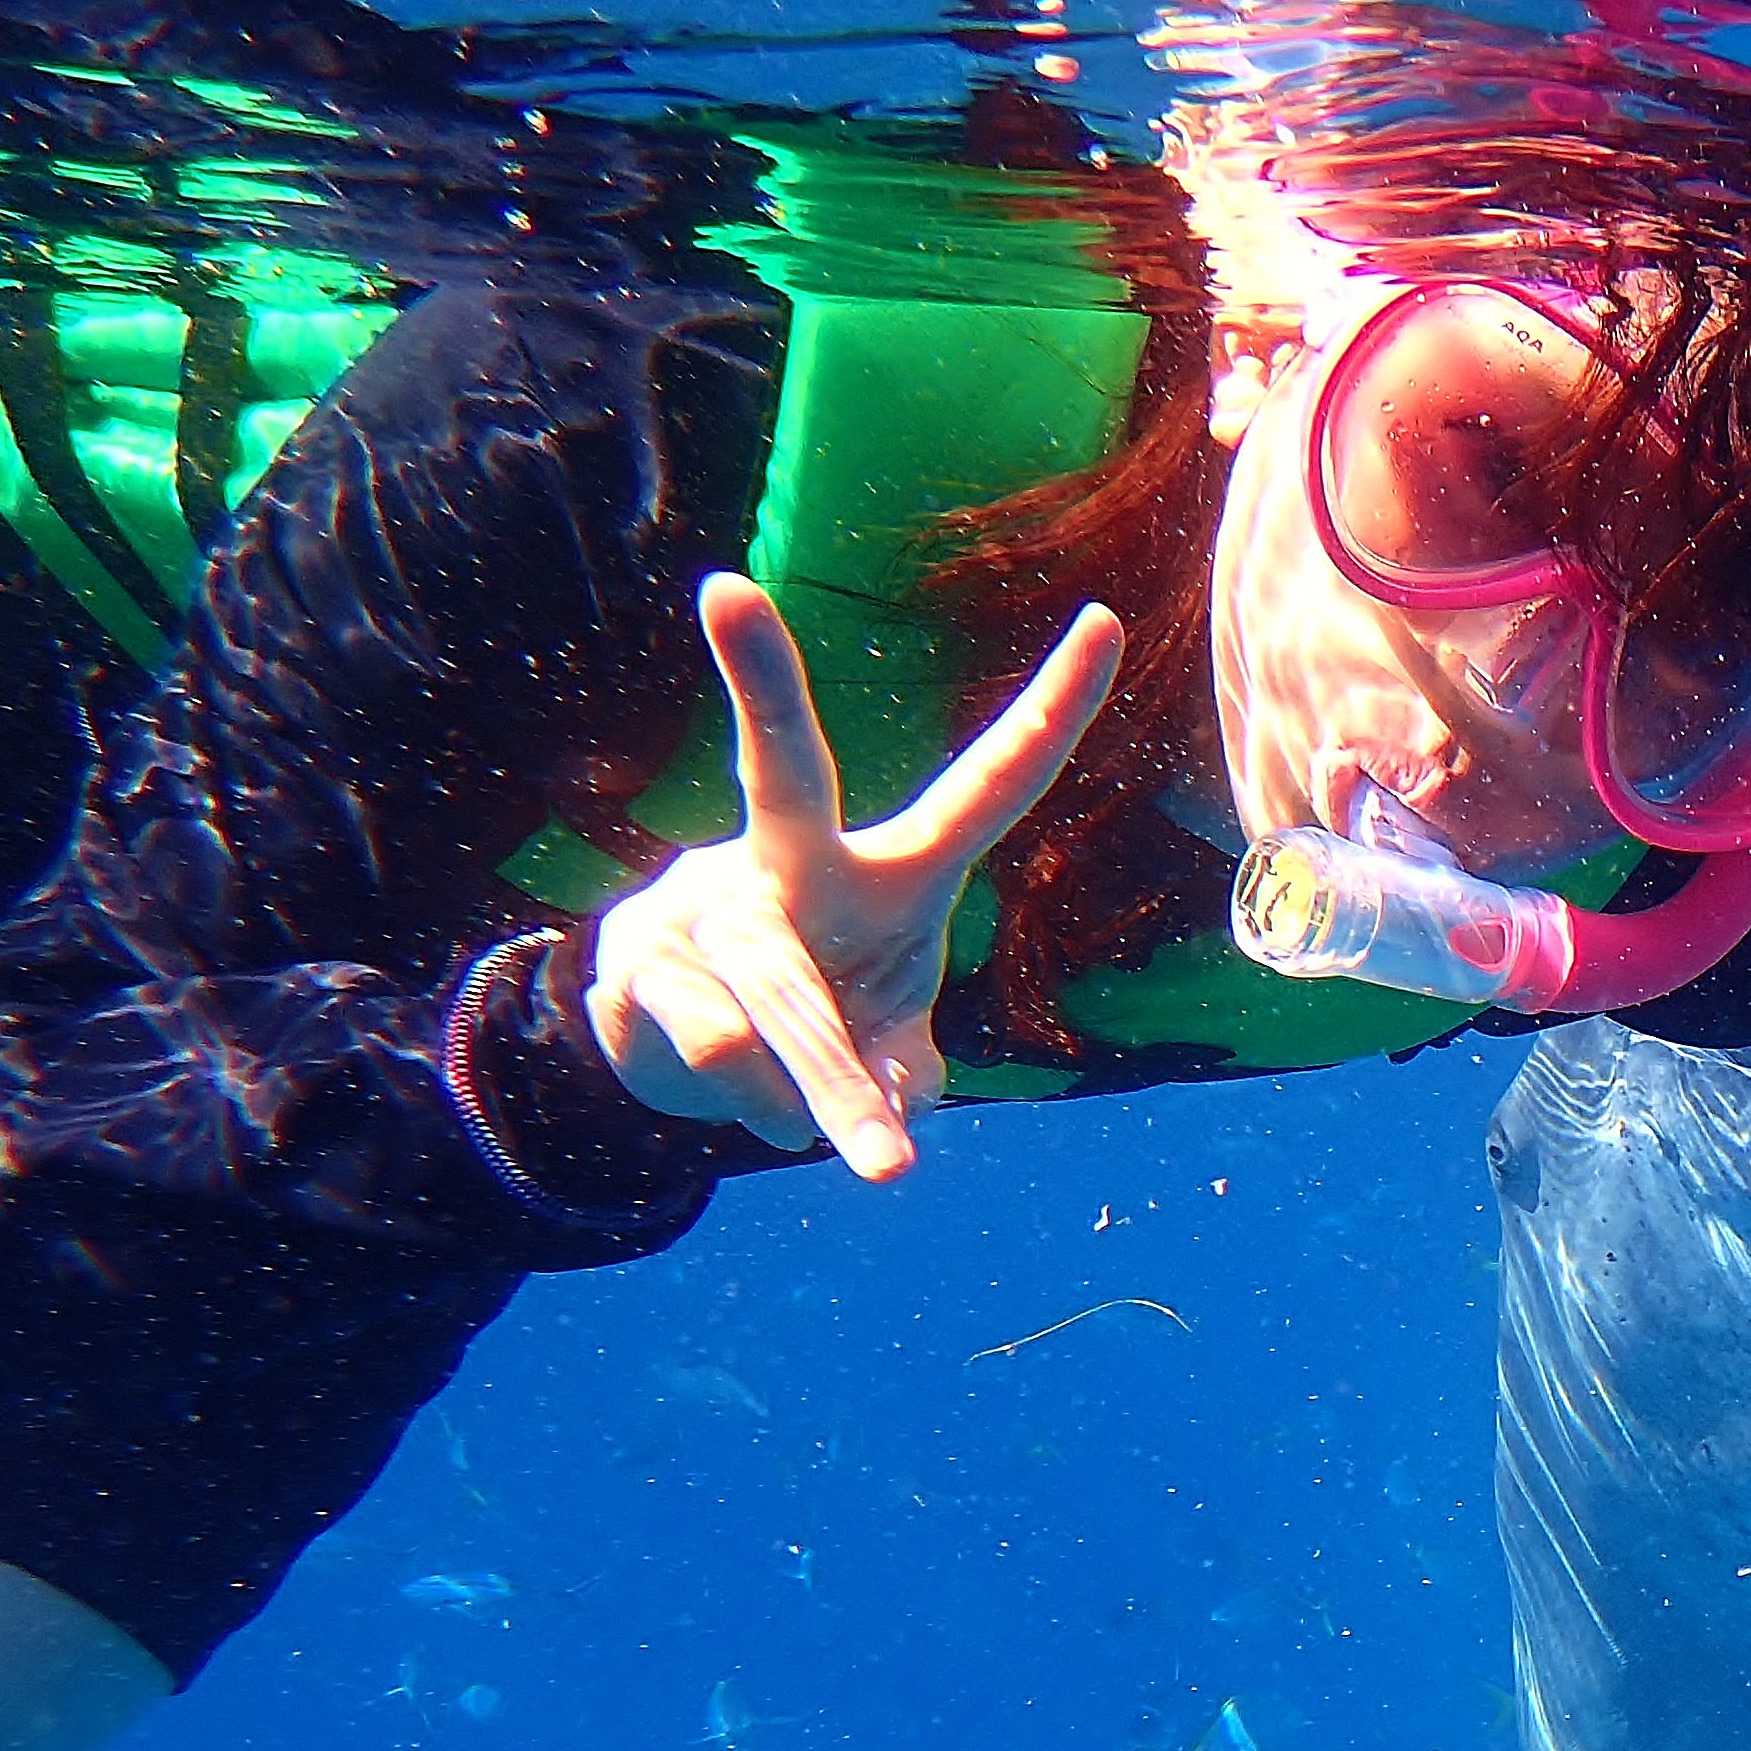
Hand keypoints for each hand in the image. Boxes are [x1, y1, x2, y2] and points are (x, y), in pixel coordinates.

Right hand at [589, 573, 1123, 1180]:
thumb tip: (900, 1101)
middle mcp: (795, 858)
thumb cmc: (827, 1009)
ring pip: (778, 996)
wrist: (677, 1054)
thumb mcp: (889, 1035)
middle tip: (725, 590)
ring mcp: (711, 900)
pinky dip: (769, 1111)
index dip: (1052, 712)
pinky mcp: (643, 956)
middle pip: (781, 770)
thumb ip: (909, 1064)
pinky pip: (725, 1053)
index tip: (1107, 618)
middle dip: (756, 682)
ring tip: (870, 1159)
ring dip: (832, 1102)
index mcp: (896, 869)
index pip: (989, 786)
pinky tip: (757, 1099)